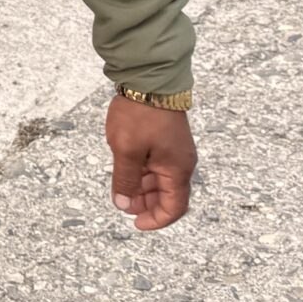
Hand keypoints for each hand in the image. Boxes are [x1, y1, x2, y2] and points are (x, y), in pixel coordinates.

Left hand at [107, 98, 197, 231]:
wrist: (149, 79)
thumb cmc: (140, 115)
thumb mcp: (126, 151)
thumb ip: (125, 180)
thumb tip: (124, 205)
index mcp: (177, 170)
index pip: (174, 208)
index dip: (156, 220)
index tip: (135, 222)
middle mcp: (181, 162)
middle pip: (167, 194)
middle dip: (145, 203)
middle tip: (122, 202)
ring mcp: (175, 150)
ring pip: (160, 179)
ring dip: (142, 187)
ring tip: (120, 184)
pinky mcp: (166, 139)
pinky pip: (156, 163)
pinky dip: (142, 171)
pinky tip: (125, 166)